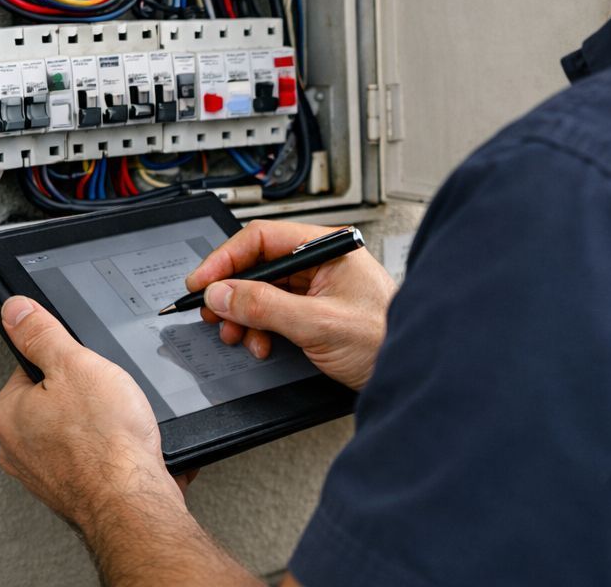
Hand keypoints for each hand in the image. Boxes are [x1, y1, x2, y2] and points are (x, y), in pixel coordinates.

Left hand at [0, 297, 179, 529]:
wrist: (133, 500)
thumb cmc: (106, 442)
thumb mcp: (76, 364)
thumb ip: (42, 333)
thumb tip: (15, 309)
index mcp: (9, 413)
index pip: (31, 368)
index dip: (67, 362)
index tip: (86, 369)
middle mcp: (16, 448)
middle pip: (54, 400)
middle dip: (85, 396)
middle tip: (107, 399)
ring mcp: (43, 474)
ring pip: (75, 431)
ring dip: (100, 427)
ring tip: (119, 427)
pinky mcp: (71, 491)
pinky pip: (92, 458)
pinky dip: (110, 452)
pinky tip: (125, 449)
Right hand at [186, 221, 396, 390]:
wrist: (410, 371)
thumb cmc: (385, 339)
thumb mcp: (318, 323)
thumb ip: (265, 307)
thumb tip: (222, 294)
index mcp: (327, 246)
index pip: (262, 239)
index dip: (225, 259)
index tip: (201, 281)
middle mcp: (320, 260)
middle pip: (258, 265)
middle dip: (232, 293)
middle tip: (211, 313)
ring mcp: (317, 286)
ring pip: (262, 292)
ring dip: (244, 316)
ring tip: (239, 336)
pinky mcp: (315, 310)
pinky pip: (273, 311)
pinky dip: (259, 328)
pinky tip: (260, 343)